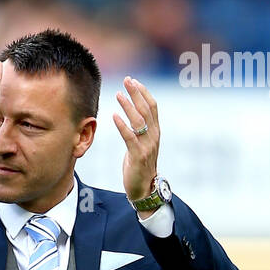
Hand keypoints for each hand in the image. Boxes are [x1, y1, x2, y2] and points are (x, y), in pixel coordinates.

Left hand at [112, 76, 160, 203]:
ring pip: (139, 121)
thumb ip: (139, 130)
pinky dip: (122, 125)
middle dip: (136, 93)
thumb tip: (131, 115)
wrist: (144, 189)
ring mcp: (147, 146)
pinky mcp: (138, 156)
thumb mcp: (142, 144)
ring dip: (128, 106)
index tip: (134, 81)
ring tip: (118, 94)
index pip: (152, 107)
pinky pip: (129, 138)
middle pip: (146, 109)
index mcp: (155, 132)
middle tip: (126, 80)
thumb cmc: (140, 166)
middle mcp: (153, 137)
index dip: (144, 92)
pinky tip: (114, 116)